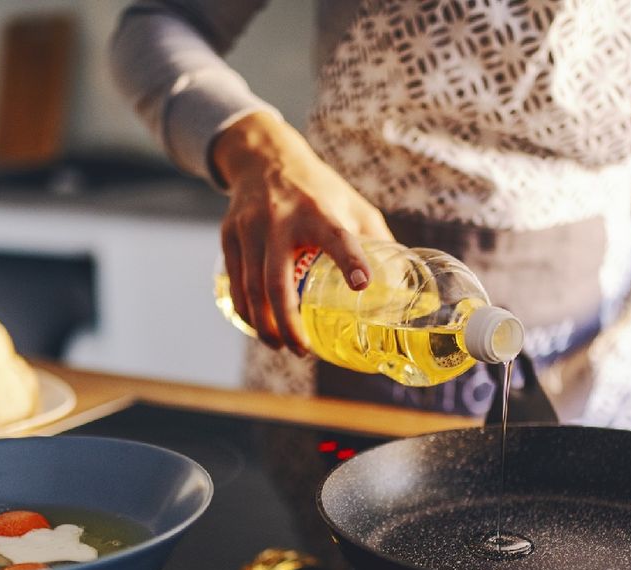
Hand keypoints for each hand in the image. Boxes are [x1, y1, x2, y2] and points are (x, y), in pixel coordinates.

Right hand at [210, 112, 392, 353]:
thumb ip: (376, 241)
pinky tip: (260, 326)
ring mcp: (250, 227)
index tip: (361, 285)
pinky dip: (246, 310)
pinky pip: (236, 281)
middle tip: (303, 350)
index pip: (336, 237)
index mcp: (319, 211)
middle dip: (288, 323)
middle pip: (277, 281)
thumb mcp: (352, 204)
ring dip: (265, 324)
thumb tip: (400, 286)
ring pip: (251, 287)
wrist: (264, 157)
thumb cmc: (318, 189)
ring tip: (281, 346)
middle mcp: (280, 219)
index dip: (350, 261)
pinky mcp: (230, 235)